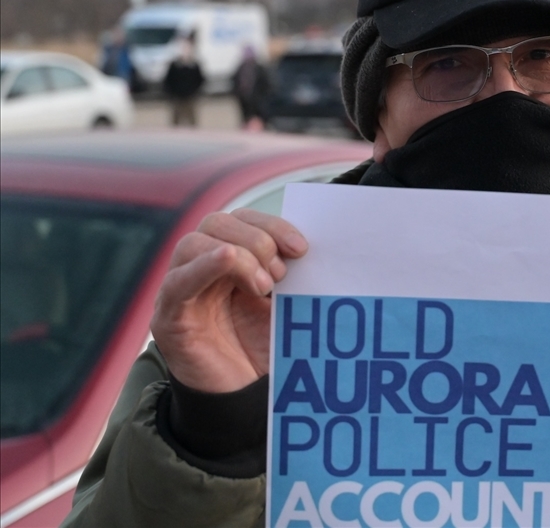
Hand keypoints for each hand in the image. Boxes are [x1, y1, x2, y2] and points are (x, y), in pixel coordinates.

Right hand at [151, 209, 307, 392]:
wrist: (244, 402)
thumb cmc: (262, 351)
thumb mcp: (282, 305)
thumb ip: (289, 274)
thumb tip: (308, 247)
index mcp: (229, 261)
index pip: (242, 220)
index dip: (272, 225)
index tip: (302, 248)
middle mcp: (200, 270)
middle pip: (217, 223)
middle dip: (256, 239)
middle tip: (282, 273)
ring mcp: (180, 291)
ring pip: (193, 243)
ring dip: (238, 255)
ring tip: (265, 286)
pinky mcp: (168, 318)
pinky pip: (178, 282)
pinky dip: (204, 265)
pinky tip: (227, 258)